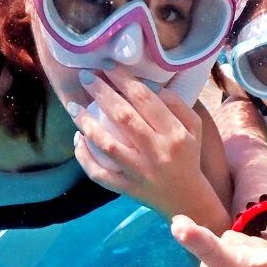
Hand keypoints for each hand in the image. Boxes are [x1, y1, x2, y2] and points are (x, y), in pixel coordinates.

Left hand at [71, 67, 210, 215]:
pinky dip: (85, 157)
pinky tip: (77, 139)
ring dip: (88, 124)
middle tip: (86, 77)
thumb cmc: (188, 156)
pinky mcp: (128, 189)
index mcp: (174, 133)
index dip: (124, 80)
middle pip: (124, 118)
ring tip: (74, 107)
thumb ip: (175, 103)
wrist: (188, 200)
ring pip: (109, 146)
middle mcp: (157, 152)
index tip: (108, 67)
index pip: (145, 100)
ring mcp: (140, 172)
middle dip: (102, 94)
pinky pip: (100, 174)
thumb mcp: (193, 127)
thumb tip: (148, 84)